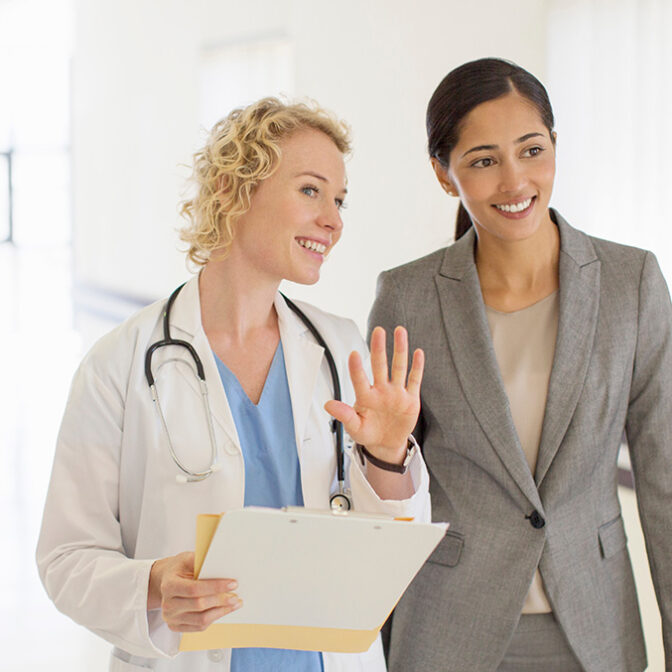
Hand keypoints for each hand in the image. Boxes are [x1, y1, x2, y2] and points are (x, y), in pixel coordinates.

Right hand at [147, 551, 240, 631]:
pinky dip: (214, 618)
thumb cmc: (179, 568)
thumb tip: (221, 562)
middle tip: (236, 595)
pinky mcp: (176, 626)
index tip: (233, 584)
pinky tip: (224, 610)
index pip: (194, 589)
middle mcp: (168, 604)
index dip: (215, 587)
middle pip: (199, 605)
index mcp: (169, 585)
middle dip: (221, 600)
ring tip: (235, 603)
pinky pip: (199, 626)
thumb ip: (200, 561)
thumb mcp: (187, 558)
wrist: (165, 581)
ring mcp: (171, 618)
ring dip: (221, 612)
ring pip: (201, 619)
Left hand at [324, 326, 423, 464]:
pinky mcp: (410, 399)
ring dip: (400, 349)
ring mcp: (396, 393)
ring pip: (399, 367)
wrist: (386, 443)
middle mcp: (381, 390)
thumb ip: (344, 415)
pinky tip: (417, 352)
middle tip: (378, 331)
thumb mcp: (355, 428)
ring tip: (399, 331)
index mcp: (366, 397)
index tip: (353, 354)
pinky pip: (414, 380)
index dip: (356, 369)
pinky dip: (417, 367)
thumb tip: (327, 405)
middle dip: (379, 348)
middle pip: (380, 366)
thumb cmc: (367, 433)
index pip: (359, 380)